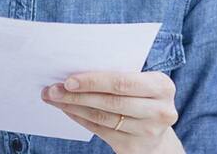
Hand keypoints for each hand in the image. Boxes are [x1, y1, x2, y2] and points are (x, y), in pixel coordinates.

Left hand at [42, 71, 183, 153]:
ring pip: (102, 117)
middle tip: (53, 89)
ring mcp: (148, 131)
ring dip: (73, 106)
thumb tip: (74, 70)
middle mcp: (160, 110)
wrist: (156, 131)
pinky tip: (66, 109)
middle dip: (77, 95)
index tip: (68, 80)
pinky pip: (100, 129)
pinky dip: (79, 117)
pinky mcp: (133, 146)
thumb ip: (116, 74)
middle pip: (111, 102)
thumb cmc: (141, 97)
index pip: (123, 82)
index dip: (93, 81)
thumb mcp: (139, 82)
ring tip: (54, 98)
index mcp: (162, 86)